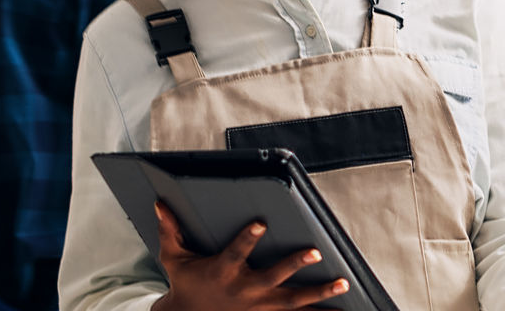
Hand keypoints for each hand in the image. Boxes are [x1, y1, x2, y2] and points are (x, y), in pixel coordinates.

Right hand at [150, 201, 349, 310]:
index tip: (262, 223)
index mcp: (223, 271)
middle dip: (294, 265)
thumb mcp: (174, 259)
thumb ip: (170, 230)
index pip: (236, 252)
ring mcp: (258, 307)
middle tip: (315, 252)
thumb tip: (160, 203)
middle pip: (272, 278)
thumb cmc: (185, 284)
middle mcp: (243, 291)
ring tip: (343, 284)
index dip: (248, 238)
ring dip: (319, 294)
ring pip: (293, 302)